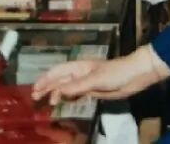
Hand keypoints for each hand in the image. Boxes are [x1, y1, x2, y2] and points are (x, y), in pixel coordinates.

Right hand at [31, 45, 169, 104]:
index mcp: (78, 67)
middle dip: (47, 87)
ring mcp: (86, 82)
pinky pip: (76, 94)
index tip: (35, 89)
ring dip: (56, 93)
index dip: (45, 79)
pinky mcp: (93, 91)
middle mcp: (80, 74)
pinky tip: (63, 102)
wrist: (134, 76)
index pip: (57, 72)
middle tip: (35, 97)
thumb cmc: (115, 73)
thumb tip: (58, 90)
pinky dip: (67, 97)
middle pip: (59, 80)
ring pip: (66, 87)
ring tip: (48, 102)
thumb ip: (76, 86)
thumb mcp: (95, 80)